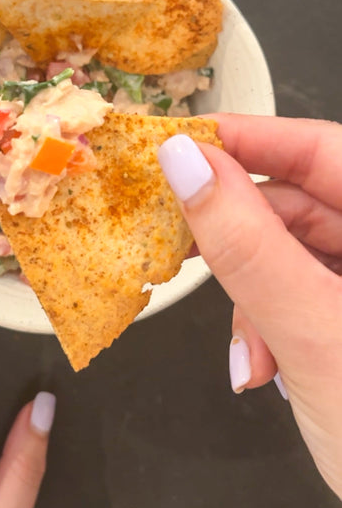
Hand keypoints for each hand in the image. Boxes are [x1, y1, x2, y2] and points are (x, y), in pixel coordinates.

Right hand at [158, 115, 341, 500]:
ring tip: (252, 356)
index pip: (325, 149)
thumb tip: (185, 165)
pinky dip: (274, 326)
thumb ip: (245, 245)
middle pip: (303, 204)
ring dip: (255, 300)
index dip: (251, 139)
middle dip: (242, 244)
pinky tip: (266, 368)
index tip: (181, 144)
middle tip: (182, 252)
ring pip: (295, 255)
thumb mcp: (311, 333)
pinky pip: (303, 296)